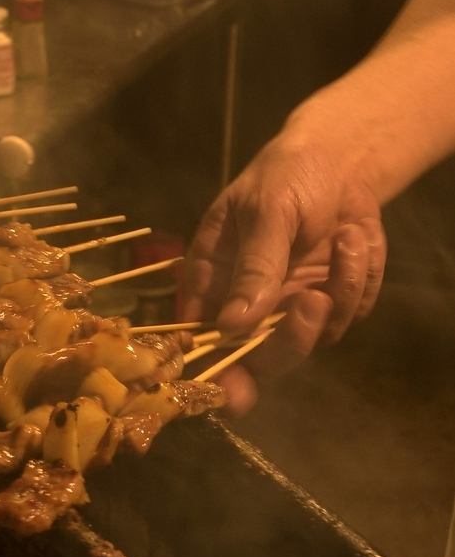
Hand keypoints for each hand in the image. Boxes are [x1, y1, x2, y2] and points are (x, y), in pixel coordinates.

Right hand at [180, 130, 385, 413]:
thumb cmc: (286, 177)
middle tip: (314, 303)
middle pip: (255, 359)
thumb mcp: (267, 212)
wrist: (341, 165)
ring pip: (308, 343)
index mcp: (210, 277)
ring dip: (338, 292)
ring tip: (346, 238)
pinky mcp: (329, 307)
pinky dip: (358, 279)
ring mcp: (286, 309)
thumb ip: (254, 266)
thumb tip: (232, 326)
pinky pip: (347, 317)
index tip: (233, 392)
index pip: (198, 335)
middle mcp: (244, 304)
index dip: (210, 369)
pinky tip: (352, 238)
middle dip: (289, 341)